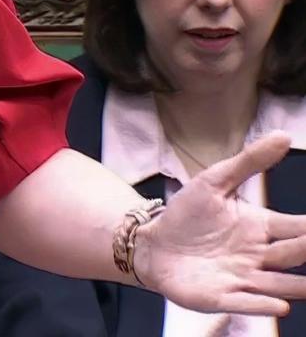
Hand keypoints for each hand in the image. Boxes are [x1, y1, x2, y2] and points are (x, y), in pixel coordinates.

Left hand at [137, 133, 305, 315]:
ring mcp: (244, 278)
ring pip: (281, 284)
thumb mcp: (214, 182)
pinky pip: (249, 304)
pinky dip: (264, 305)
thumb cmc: (186, 215)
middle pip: (295, 254)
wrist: (151, 242)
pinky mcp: (223, 297)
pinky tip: (280, 305)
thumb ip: (248, 162)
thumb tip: (284, 136)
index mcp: (262, 227)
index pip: (300, 227)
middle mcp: (260, 255)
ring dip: (298, 285)